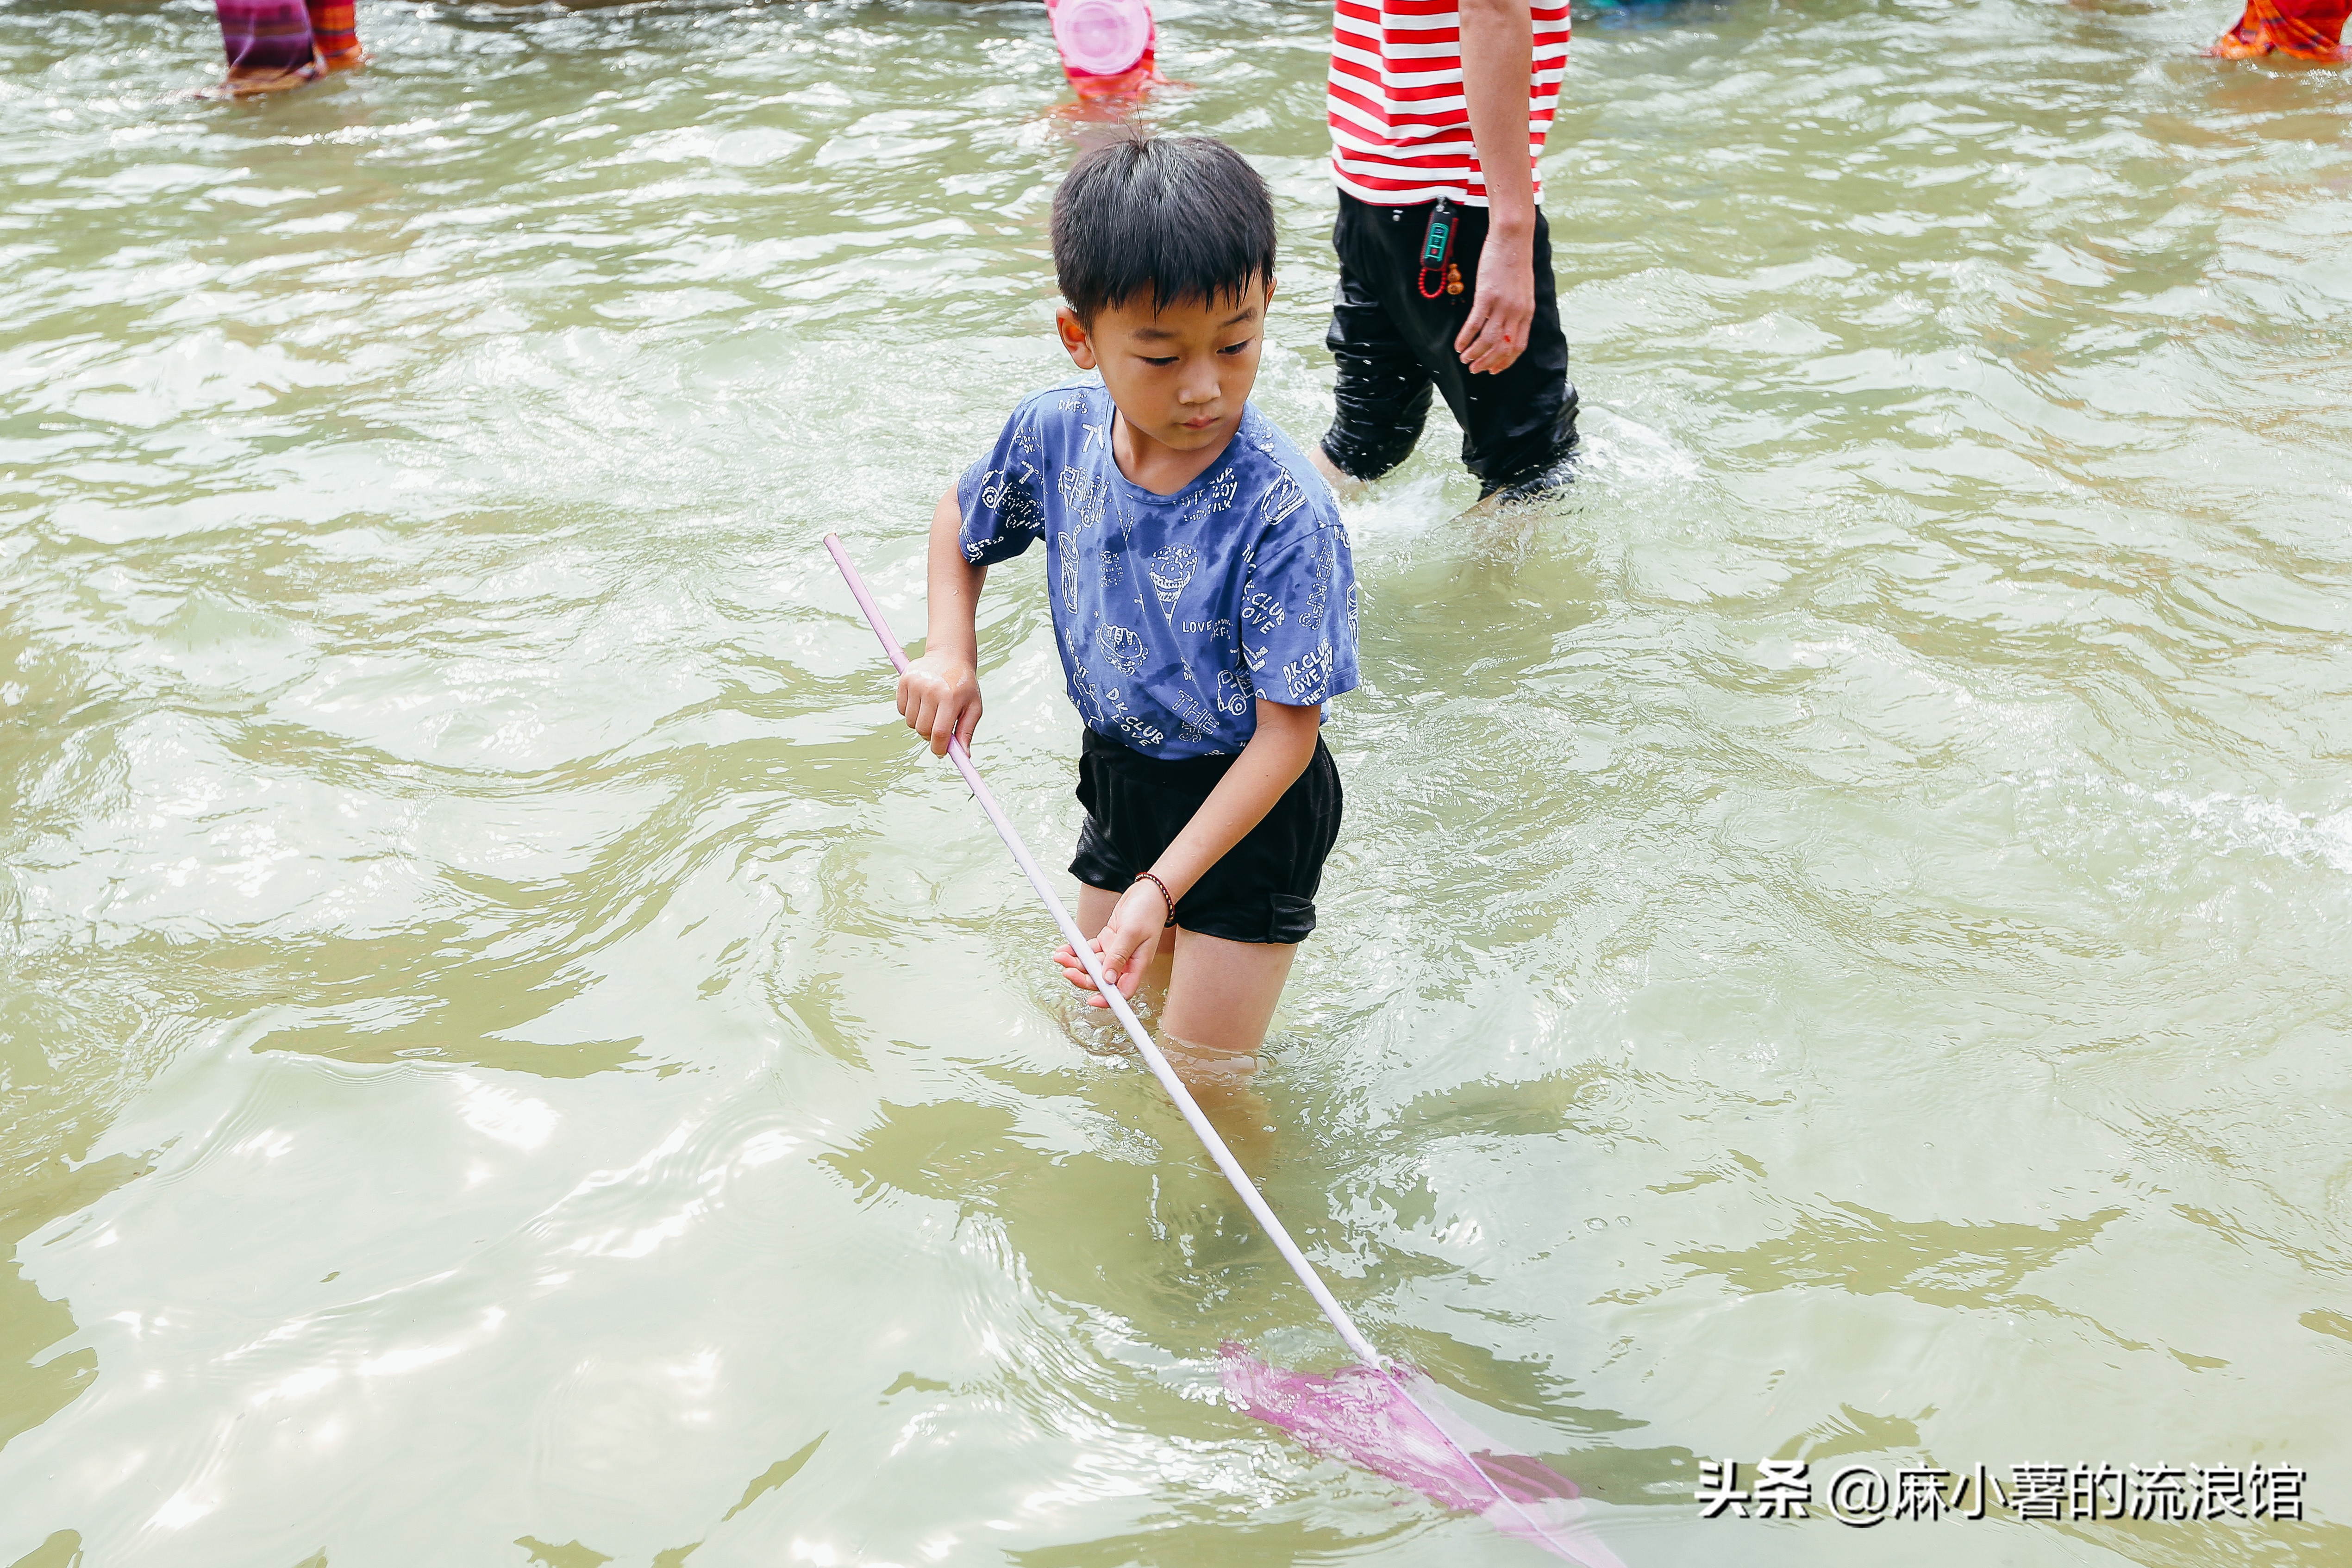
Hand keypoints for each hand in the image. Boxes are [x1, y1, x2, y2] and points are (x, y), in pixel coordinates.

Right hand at [896, 652, 980, 755]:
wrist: (950, 655)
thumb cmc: (964, 685)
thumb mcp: (973, 707)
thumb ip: (967, 731)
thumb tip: (964, 756)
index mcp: (950, 697)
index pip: (939, 732)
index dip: (939, 748)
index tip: (941, 752)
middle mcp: (930, 690)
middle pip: (922, 729)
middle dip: (930, 736)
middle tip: (939, 729)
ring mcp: (915, 684)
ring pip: (911, 721)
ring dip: (921, 723)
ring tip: (932, 711)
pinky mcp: (904, 680)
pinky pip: (902, 709)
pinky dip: (911, 711)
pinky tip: (922, 701)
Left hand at [1052, 881, 1167, 1007]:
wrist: (1149, 890)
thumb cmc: (1148, 909)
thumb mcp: (1132, 932)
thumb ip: (1119, 955)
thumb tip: (1108, 978)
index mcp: (1137, 964)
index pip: (1123, 991)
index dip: (1107, 999)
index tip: (1091, 1001)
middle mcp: (1126, 961)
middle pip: (1102, 979)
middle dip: (1083, 976)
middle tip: (1067, 970)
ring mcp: (1116, 952)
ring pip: (1092, 965)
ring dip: (1076, 962)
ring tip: (1061, 956)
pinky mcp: (1108, 941)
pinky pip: (1089, 951)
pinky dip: (1077, 950)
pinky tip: (1067, 949)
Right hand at [1454, 221, 1535, 374]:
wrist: (1513, 238)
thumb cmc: (1515, 260)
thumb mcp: (1522, 289)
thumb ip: (1517, 308)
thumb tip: (1507, 323)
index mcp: (1527, 312)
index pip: (1518, 346)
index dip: (1505, 362)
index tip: (1493, 370)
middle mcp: (1516, 312)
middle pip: (1502, 348)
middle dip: (1487, 363)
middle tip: (1474, 369)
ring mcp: (1502, 305)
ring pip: (1488, 341)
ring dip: (1474, 354)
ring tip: (1464, 359)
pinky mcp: (1487, 296)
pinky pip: (1475, 325)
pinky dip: (1465, 338)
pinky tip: (1458, 345)